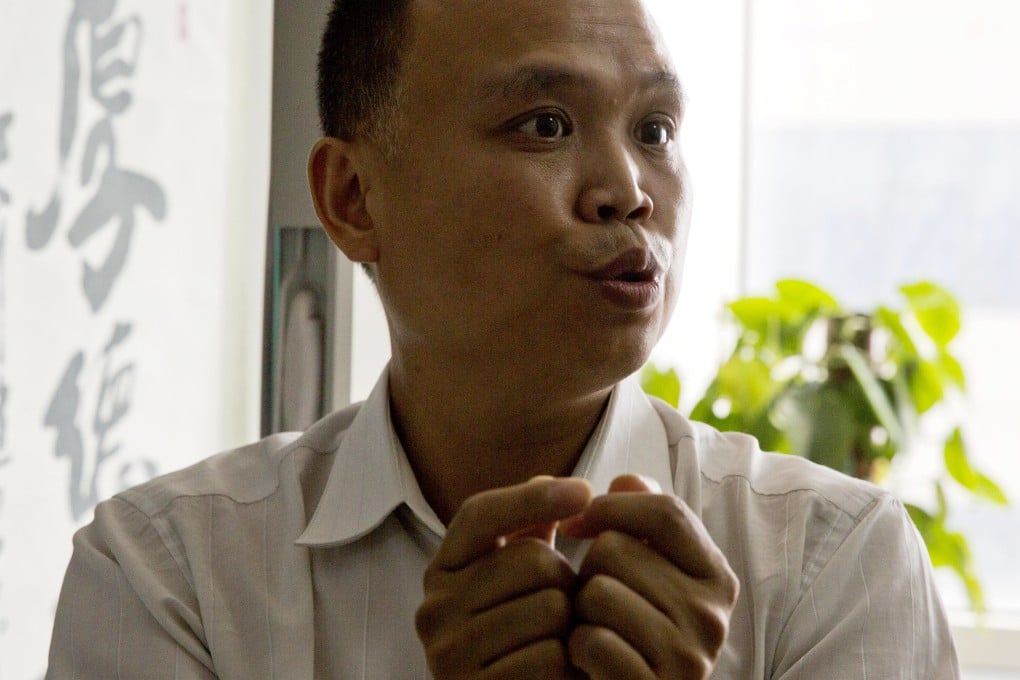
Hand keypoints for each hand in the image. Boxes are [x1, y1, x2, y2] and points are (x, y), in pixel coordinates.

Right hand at [416, 477, 592, 678]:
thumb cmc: (522, 636)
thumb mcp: (521, 579)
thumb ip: (534, 529)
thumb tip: (555, 481)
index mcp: (442, 569)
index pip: (480, 514)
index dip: (532, 497)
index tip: (583, 491)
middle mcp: (434, 607)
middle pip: (531, 561)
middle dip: (567, 581)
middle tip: (567, 607)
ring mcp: (448, 652)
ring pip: (548, 610)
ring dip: (572, 626)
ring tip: (563, 641)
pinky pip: (549, 659)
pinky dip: (569, 667)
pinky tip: (562, 673)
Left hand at [561, 475, 738, 678]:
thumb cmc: (629, 629)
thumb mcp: (642, 570)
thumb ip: (636, 519)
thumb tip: (624, 481)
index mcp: (717, 577)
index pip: (665, 510)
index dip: (610, 506)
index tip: (574, 523)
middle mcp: (713, 616)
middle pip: (617, 548)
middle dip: (587, 570)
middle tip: (594, 602)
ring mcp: (689, 657)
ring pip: (598, 592)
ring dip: (578, 612)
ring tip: (593, 629)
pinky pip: (593, 642)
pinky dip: (577, 649)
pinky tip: (589, 661)